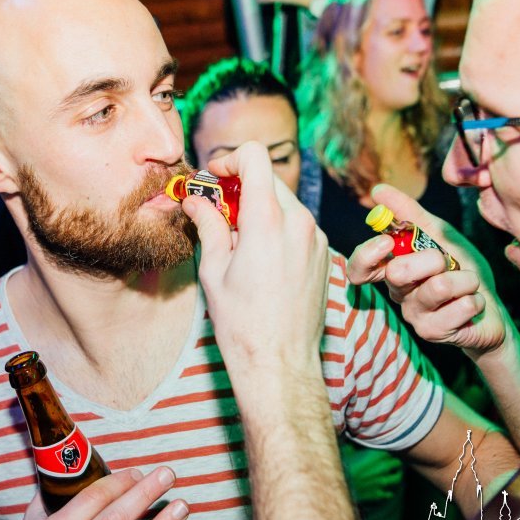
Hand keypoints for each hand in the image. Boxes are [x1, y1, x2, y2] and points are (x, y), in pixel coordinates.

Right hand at [183, 141, 328, 386]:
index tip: (215, 179)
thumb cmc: (243, 323)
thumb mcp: (214, 270)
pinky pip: (298, 226)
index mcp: (267, 220)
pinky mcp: (324, 255)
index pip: (255, 157)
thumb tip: (195, 201)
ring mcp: (316, 238)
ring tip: (238, 244)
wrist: (280, 362)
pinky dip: (277, 229)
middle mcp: (299, 222)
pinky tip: (260, 259)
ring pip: (284, 203)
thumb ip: (208, 225)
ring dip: (259, 210)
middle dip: (241, 188)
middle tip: (217, 213)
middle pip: (269, 179)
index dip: (230, 161)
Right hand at [342, 447, 401, 504]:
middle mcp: (383, 467)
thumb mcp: (346, 450)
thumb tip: (353, 443)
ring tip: (392, 476)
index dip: (386, 454)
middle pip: (397, 464)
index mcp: (377, 454)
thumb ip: (354, 446)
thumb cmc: (341, 465)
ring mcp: (382, 481)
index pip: (390, 452)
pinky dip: (388, 491)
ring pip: (397, 478)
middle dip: (394, 464)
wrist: (338, 484)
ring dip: (395, 477)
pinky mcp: (378, 494)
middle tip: (391, 465)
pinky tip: (384, 490)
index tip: (382, 456)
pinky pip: (390, 493)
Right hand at [346, 184, 511, 358]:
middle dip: (432, 259)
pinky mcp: (433, 332)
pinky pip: (458, 307)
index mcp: (393, 270)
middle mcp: (398, 293)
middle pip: (397, 273)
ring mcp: (414, 316)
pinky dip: (475, 299)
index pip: (359, 268)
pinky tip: (473, 304)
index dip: (367, 255)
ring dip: (464, 279)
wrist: (493, 307)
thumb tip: (377, 191)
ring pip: (436, 287)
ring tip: (469, 283)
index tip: (387, 242)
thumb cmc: (461, 269)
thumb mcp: (439, 235)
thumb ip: (408, 214)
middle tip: (447, 262)